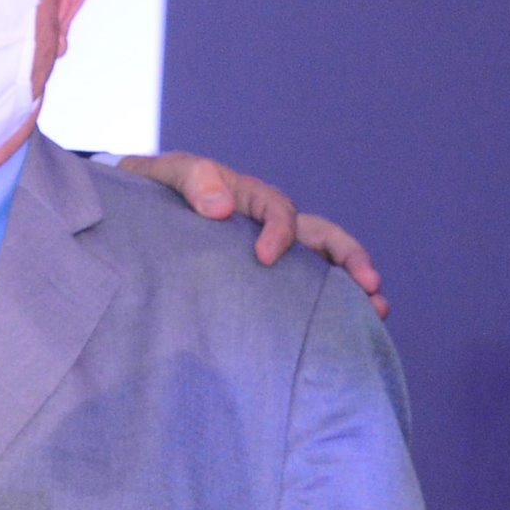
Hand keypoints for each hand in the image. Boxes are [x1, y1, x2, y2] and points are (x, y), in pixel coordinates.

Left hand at [113, 154, 386, 313]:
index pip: (279, 210)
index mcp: (250, 197)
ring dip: (351, 289)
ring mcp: (272, 254)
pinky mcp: (263, 283)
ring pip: (323, 267)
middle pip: (324, 237)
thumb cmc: (151, 190)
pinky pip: (300, 292)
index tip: (265, 258)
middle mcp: (270, 225)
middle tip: (371, 287)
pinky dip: (325, 309)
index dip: (279, 231)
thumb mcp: (165, 173)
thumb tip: (222, 209)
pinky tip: (337, 336)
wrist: (133, 215)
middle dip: (350, 260)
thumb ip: (193, 181)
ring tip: (377, 312)